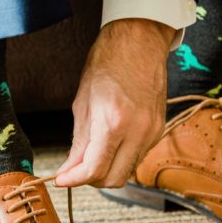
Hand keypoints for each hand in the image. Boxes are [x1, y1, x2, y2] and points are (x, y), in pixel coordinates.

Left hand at [55, 19, 171, 187]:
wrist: (139, 41)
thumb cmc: (108, 63)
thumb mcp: (83, 103)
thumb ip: (78, 142)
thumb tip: (69, 170)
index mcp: (113, 121)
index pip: (94, 169)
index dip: (74, 180)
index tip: (62, 179)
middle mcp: (137, 131)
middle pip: (113, 179)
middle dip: (91, 179)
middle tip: (76, 169)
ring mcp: (152, 132)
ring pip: (127, 171)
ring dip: (108, 169)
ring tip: (92, 152)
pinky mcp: (159, 130)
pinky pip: (138, 156)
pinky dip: (121, 157)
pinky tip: (111, 141)